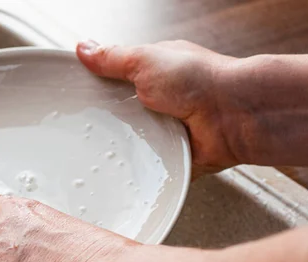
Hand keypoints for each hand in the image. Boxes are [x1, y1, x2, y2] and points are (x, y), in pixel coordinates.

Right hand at [77, 40, 238, 177]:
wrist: (235, 116)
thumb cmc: (201, 80)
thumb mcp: (146, 60)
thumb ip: (113, 57)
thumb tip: (84, 48)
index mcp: (153, 74)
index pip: (114, 81)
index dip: (94, 87)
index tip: (72, 96)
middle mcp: (158, 102)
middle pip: (118, 114)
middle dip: (104, 120)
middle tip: (86, 125)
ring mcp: (165, 130)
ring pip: (129, 141)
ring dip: (121, 145)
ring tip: (104, 147)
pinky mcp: (171, 157)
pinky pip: (146, 166)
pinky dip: (138, 167)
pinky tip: (126, 165)